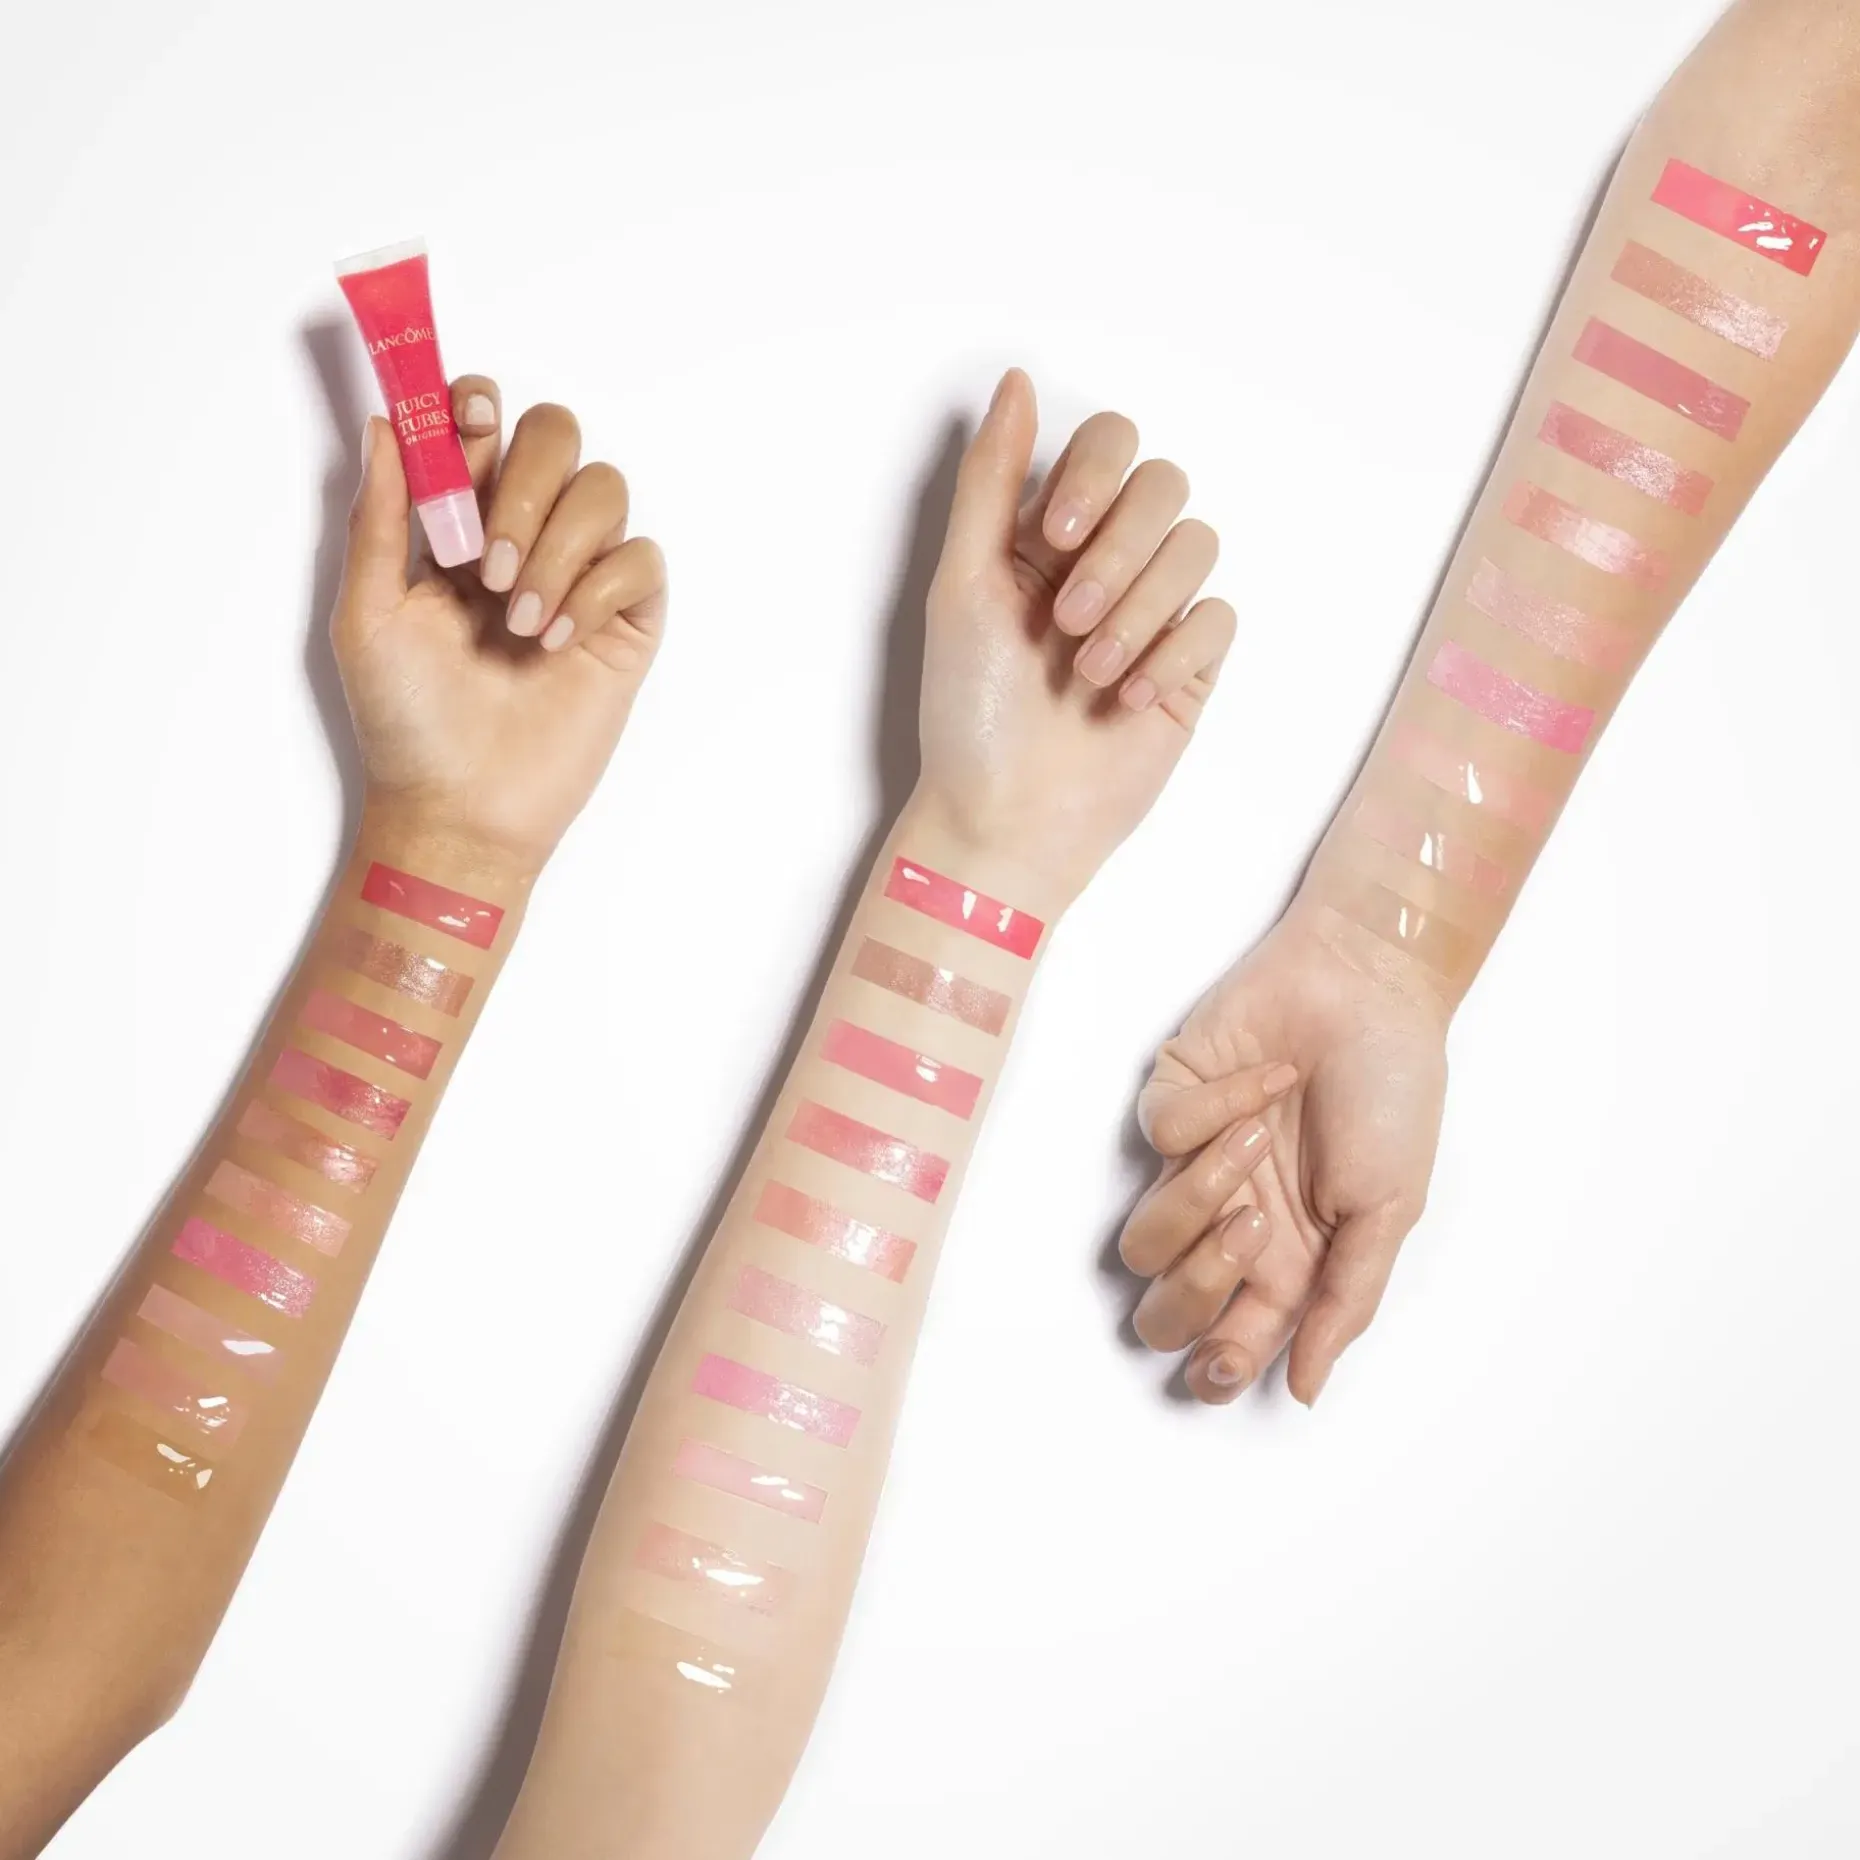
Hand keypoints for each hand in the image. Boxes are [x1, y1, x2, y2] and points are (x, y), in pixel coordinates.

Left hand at [334, 374, 667, 869]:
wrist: (460, 805)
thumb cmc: (406, 720)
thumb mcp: (368, 612)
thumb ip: (380, 517)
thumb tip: (386, 425)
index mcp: (460, 523)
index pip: (485, 426)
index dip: (479, 407)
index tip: (466, 424)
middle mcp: (526, 537)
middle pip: (557, 436)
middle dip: (524, 484)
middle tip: (487, 563)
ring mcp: (581, 578)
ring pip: (604, 490)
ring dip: (559, 546)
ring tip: (517, 619)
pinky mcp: (626, 625)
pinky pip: (641, 561)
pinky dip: (599, 591)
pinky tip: (558, 641)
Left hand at [917, 369, 1235, 899]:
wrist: (1009, 820)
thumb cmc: (970, 712)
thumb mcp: (962, 585)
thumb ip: (992, 480)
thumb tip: (1015, 381)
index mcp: (1048, 532)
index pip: (1109, 444)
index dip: (1096, 475)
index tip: (1057, 534)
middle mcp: (1107, 560)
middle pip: (1164, 486)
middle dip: (1120, 553)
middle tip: (1070, 622)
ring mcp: (1154, 612)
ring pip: (1197, 547)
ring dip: (1143, 609)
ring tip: (1093, 674)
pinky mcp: (1191, 667)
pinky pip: (1219, 617)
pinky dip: (1175, 653)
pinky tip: (1130, 697)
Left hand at [1118, 907, 1449, 1403]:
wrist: (1373, 990)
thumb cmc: (1392, 1096)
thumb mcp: (1389, 1209)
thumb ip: (1345, 1302)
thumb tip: (1306, 1389)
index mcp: (1287, 1264)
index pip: (1228, 1344)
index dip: (1215, 1368)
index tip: (1229, 1358)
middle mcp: (1232, 1225)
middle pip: (1163, 1309)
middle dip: (1193, 1290)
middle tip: (1250, 1233)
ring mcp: (1195, 1166)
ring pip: (1140, 1237)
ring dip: (1200, 1194)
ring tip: (1260, 1142)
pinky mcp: (1170, 1102)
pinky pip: (1161, 1134)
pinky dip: (1217, 1107)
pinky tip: (1268, 1079)